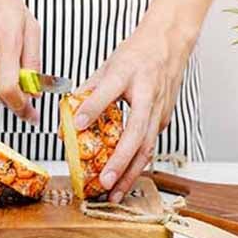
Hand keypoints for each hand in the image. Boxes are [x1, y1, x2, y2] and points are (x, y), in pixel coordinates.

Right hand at [0, 0, 41, 123]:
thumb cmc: (2, 3)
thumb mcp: (29, 26)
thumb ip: (33, 59)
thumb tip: (36, 87)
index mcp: (3, 44)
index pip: (10, 90)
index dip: (22, 108)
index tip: (32, 115)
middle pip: (0, 95)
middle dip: (17, 100)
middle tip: (29, 99)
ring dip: (3, 90)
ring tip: (10, 71)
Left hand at [73, 14, 195, 202]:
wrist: (168, 43)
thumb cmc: (136, 54)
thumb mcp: (108, 65)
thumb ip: (89, 91)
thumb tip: (69, 118)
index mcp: (128, 72)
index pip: (108, 91)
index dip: (93, 108)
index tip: (78, 125)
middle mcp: (147, 93)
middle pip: (136, 132)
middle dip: (120, 161)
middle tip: (104, 181)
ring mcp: (159, 108)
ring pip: (147, 146)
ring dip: (131, 173)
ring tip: (114, 194)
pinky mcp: (164, 118)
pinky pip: (150, 144)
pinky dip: (137, 164)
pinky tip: (124, 178)